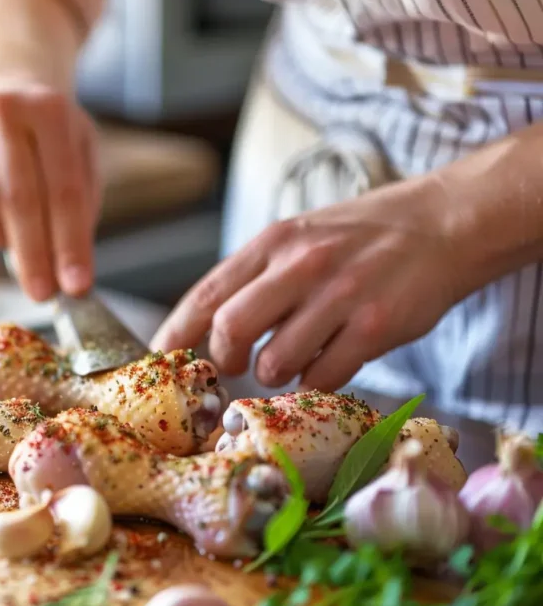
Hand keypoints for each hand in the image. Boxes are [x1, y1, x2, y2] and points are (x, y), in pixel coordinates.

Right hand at [0, 77, 100, 300]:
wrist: (1, 86)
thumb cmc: (48, 134)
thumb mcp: (80, 154)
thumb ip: (79, 209)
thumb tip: (68, 273)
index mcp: (49, 110)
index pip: (63, 191)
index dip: (70, 244)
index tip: (75, 286)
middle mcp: (1, 108)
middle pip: (17, 199)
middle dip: (32, 256)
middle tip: (41, 293)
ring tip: (13, 244)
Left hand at [150, 179, 470, 391]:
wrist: (444, 222)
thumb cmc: (361, 236)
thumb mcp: (299, 238)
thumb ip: (255, 277)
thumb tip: (206, 326)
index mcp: (274, 243)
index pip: (207, 293)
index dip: (176, 332)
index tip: (161, 358)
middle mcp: (301, 265)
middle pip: (231, 328)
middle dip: (223, 359)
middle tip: (233, 366)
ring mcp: (340, 296)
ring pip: (275, 361)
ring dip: (273, 373)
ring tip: (289, 361)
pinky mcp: (376, 326)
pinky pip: (324, 375)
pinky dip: (315, 382)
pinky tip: (325, 366)